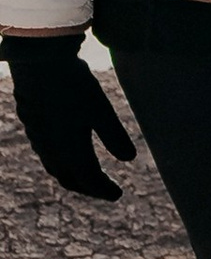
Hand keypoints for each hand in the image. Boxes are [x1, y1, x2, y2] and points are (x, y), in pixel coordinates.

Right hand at [5, 35, 134, 201]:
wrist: (37, 64)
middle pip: (69, 179)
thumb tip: (130, 159)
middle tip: (102, 190)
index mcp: (70, 152)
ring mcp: (39, 139)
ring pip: (55, 167)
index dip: (104, 190)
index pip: (89, 180)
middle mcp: (52, 151)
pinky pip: (46, 154)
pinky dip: (60, 161)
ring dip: (72, 176)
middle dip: (87, 188)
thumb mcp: (101, 110)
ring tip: (85, 175)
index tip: (117, 195)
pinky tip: (65, 150)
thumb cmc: (73, 87)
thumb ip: (115, 137)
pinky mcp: (32, 125)